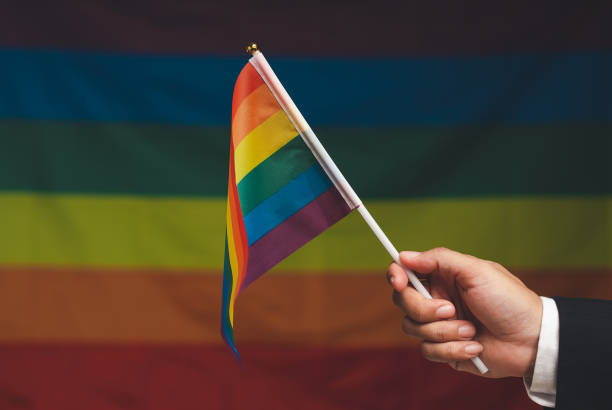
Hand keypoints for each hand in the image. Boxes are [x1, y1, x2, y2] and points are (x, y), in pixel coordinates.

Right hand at [387, 247, 542, 377]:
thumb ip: (439, 259)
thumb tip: (404, 255)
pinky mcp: (444, 349)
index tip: (399, 282)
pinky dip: (453, 350)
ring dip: (444, 332)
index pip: (404, 272)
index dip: (396, 275)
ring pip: (413, 328)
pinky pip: (429, 351)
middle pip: (403, 301)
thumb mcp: (476, 271)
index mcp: (442, 277)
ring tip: (471, 330)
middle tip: (451, 310)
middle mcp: (436, 299)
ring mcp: (439, 325)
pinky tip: (476, 348)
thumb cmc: (509, 301)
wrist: (532, 341)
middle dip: (424, 309)